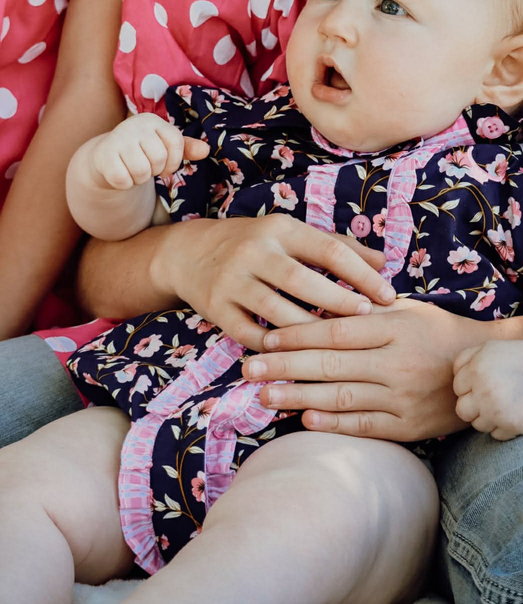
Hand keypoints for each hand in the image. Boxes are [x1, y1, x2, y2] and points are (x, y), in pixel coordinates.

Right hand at [91, 114, 208, 189]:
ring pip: (142, 171)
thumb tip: (206, 150)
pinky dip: (125, 184)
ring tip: (133, 170)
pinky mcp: (104, 155)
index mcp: (152, 120)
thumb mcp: (164, 146)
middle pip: (159, 158)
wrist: (106, 156)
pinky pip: (123, 180)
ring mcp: (117, 139)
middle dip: (154, 170)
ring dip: (140, 178)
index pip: (176, 142)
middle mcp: (134, 125)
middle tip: (145, 166)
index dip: (174, 161)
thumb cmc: (141, 150)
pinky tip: (121, 174)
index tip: (165, 166)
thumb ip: (186, 147)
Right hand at [154, 213, 392, 351]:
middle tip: (366, 319)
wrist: (189, 252)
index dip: (361, 274)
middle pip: (303, 281)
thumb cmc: (255, 244)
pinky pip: (250, 335)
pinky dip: (276, 348)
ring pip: (277, 313)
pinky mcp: (216, 308)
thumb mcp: (291, 234)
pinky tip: (299, 356)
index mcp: (279, 230)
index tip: (388, 295)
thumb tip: (383, 263)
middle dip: (338, 302)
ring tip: (338, 345)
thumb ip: (337, 247)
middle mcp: (254, 252)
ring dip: (311, 332)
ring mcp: (232, 281)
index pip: (328, 250)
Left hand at [241, 300, 495, 439]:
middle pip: (332, 364)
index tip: (266, 339)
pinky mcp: (410, 428)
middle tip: (247, 369)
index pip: (336, 331)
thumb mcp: (404, 309)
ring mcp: (404, 398)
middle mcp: (398, 363)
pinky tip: (305, 421)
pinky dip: (334, 424)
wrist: (482, 369)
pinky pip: (366, 426)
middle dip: (285, 367)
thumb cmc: (434, 331)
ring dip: (299, 397)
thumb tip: (314, 302)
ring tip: (264, 396)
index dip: (298, 335)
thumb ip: (363, 308)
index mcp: (394, 327)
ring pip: (343, 397)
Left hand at [453, 340, 522, 439]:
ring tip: (501, 406)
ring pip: (478, 425)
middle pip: (462, 411)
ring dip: (487, 418)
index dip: (468, 387)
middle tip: (486, 400)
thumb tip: (454, 373)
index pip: (457, 387)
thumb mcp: (491, 348)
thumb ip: (468, 358)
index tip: (480, 385)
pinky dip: (502, 428)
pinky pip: (495, 435)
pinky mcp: (511, 425)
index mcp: (477, 369)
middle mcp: (483, 391)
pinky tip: (511, 415)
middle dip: (472, 407)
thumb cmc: (518, 357)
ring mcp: (496, 410)